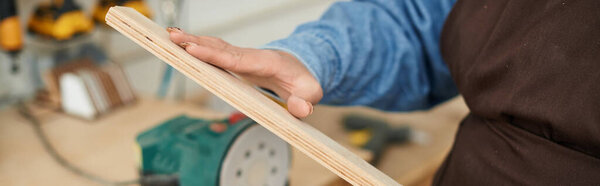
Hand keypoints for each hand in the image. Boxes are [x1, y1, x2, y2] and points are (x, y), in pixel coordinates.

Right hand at [167, 27, 321, 117]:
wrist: (298, 68)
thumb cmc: (301, 81)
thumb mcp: (311, 92)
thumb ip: (306, 100)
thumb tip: (299, 109)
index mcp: (266, 62)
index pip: (237, 59)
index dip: (216, 55)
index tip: (195, 49)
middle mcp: (250, 56)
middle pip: (220, 48)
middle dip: (197, 43)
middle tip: (174, 38)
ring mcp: (241, 57)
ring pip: (214, 47)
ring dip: (192, 42)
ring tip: (169, 37)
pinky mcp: (234, 61)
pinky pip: (213, 52)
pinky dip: (197, 47)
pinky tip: (179, 44)